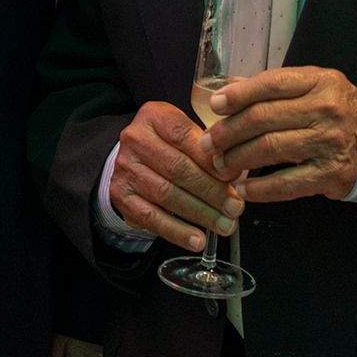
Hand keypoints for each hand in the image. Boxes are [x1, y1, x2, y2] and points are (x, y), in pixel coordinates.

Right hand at [106, 102, 242, 252]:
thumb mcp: (187, 133)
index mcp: (155, 116)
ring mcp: (125, 168)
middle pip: (178, 168)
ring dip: (200, 214)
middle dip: (211, 191)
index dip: (211, 160)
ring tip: (224, 225)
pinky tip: (197, 240)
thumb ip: (208, 148)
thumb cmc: (170, 146)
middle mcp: (135, 139)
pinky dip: (177, 231)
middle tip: (235, 208)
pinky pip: (152, 217)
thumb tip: (234, 173)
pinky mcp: (121, 195)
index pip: (185, 137)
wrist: (132, 159)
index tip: (234, 178)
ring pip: (167, 194)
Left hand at [199, 66, 356, 203]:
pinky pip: (287, 183)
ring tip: (220, 164)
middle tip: (209, 142)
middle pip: (264, 118)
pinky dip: (260, 189)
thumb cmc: (336, 111)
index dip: (239, 95)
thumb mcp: (312, 87)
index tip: (215, 106)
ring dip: (238, 159)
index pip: (271, 84)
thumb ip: (273, 87)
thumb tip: (227, 89)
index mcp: (319, 81)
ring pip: (271, 149)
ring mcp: (329, 143)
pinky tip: (243, 190)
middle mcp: (325, 109)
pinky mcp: (331, 174)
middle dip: (229, 131)